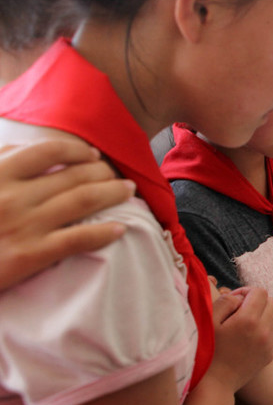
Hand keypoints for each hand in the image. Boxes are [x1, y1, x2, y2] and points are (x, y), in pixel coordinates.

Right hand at [0, 140, 134, 289]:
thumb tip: (20, 150)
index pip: (47, 150)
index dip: (76, 150)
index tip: (91, 154)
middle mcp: (13, 196)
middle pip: (72, 175)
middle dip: (102, 172)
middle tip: (118, 174)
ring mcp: (24, 225)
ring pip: (82, 201)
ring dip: (111, 194)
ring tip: (127, 191)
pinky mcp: (30, 255)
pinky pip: (76, 239)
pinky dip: (102, 232)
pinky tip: (119, 229)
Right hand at [209, 287, 272, 391]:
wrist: (215, 383)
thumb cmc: (207, 350)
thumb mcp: (209, 322)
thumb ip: (225, 302)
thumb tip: (240, 297)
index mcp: (248, 320)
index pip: (260, 292)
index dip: (246, 291)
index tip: (234, 300)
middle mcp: (264, 330)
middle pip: (272, 301)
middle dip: (257, 300)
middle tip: (240, 309)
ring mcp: (269, 343)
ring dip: (264, 312)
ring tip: (246, 321)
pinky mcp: (271, 354)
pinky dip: (266, 327)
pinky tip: (250, 334)